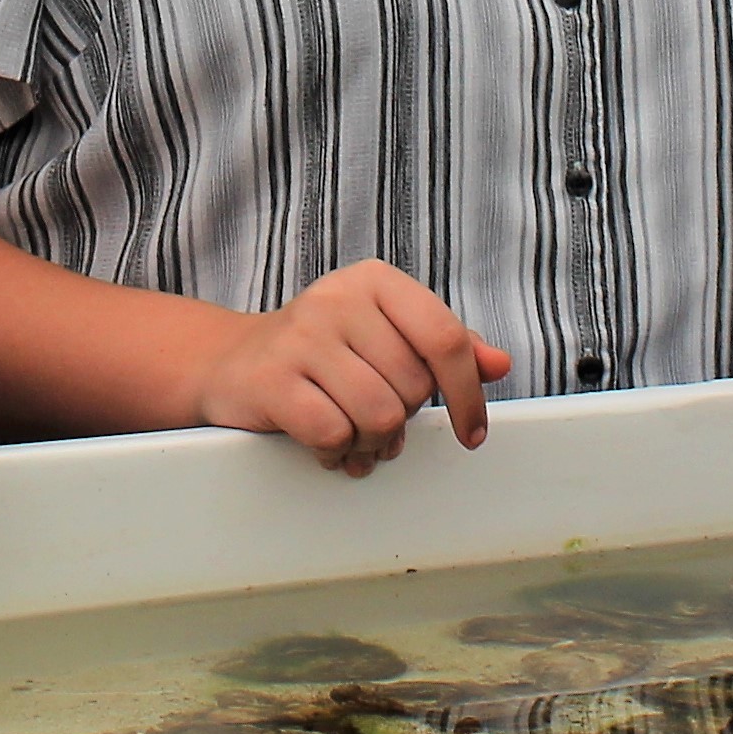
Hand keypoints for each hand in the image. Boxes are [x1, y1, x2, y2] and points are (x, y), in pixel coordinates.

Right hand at [190, 263, 511, 474]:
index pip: (445, 337)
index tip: (471, 433)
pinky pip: (334, 434)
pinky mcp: (271, 378)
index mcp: (376, 281)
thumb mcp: (386, 337)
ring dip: (372, 442)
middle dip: (402, 418)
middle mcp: (338, 298)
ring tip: (355, 437)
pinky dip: (336, 451)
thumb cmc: (325, 353)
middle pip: (413, 387)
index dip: (468, 393)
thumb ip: (445, 348)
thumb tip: (499, 364)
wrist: (233, 363)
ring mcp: (301, 336)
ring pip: (379, 416)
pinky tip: (325, 443)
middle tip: (376, 421)